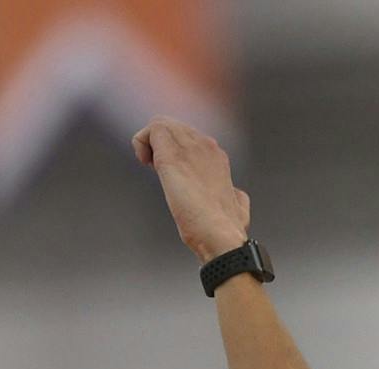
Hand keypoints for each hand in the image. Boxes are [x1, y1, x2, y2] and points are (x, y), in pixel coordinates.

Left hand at [132, 116, 252, 262]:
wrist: (220, 234)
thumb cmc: (227, 229)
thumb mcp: (237, 206)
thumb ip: (235, 196)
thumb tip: (237, 196)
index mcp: (218, 157)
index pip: (188, 137)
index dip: (175, 150)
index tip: (173, 174)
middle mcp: (205, 145)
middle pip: (173, 127)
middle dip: (160, 145)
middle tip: (156, 169)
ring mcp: (189, 147)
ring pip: (161, 123)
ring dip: (149, 142)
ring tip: (149, 165)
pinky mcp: (172, 156)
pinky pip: (152, 128)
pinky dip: (141, 142)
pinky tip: (145, 163)